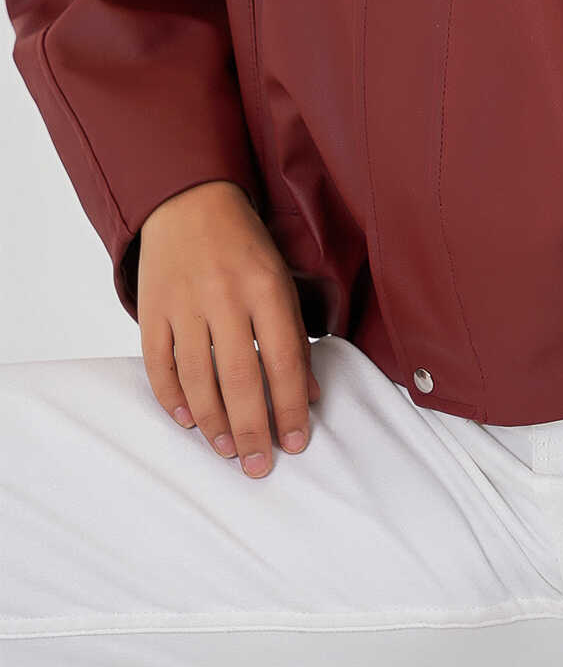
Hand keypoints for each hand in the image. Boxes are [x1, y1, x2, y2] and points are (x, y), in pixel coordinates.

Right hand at [137, 179, 321, 477]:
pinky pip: (159, 364)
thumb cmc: (243, 244)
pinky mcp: (152, 309)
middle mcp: (225, 296)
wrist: (188, 200)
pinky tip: (188, 420)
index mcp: (266, 286)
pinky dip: (172, 398)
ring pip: (199, 378)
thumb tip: (308, 394)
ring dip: (214, 422)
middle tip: (259, 466)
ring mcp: (184, 303)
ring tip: (227, 451)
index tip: (297, 442)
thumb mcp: (281, 278)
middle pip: (241, 378)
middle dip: (253, 429)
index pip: (285, 359)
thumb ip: (294, 335)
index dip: (292, 406)